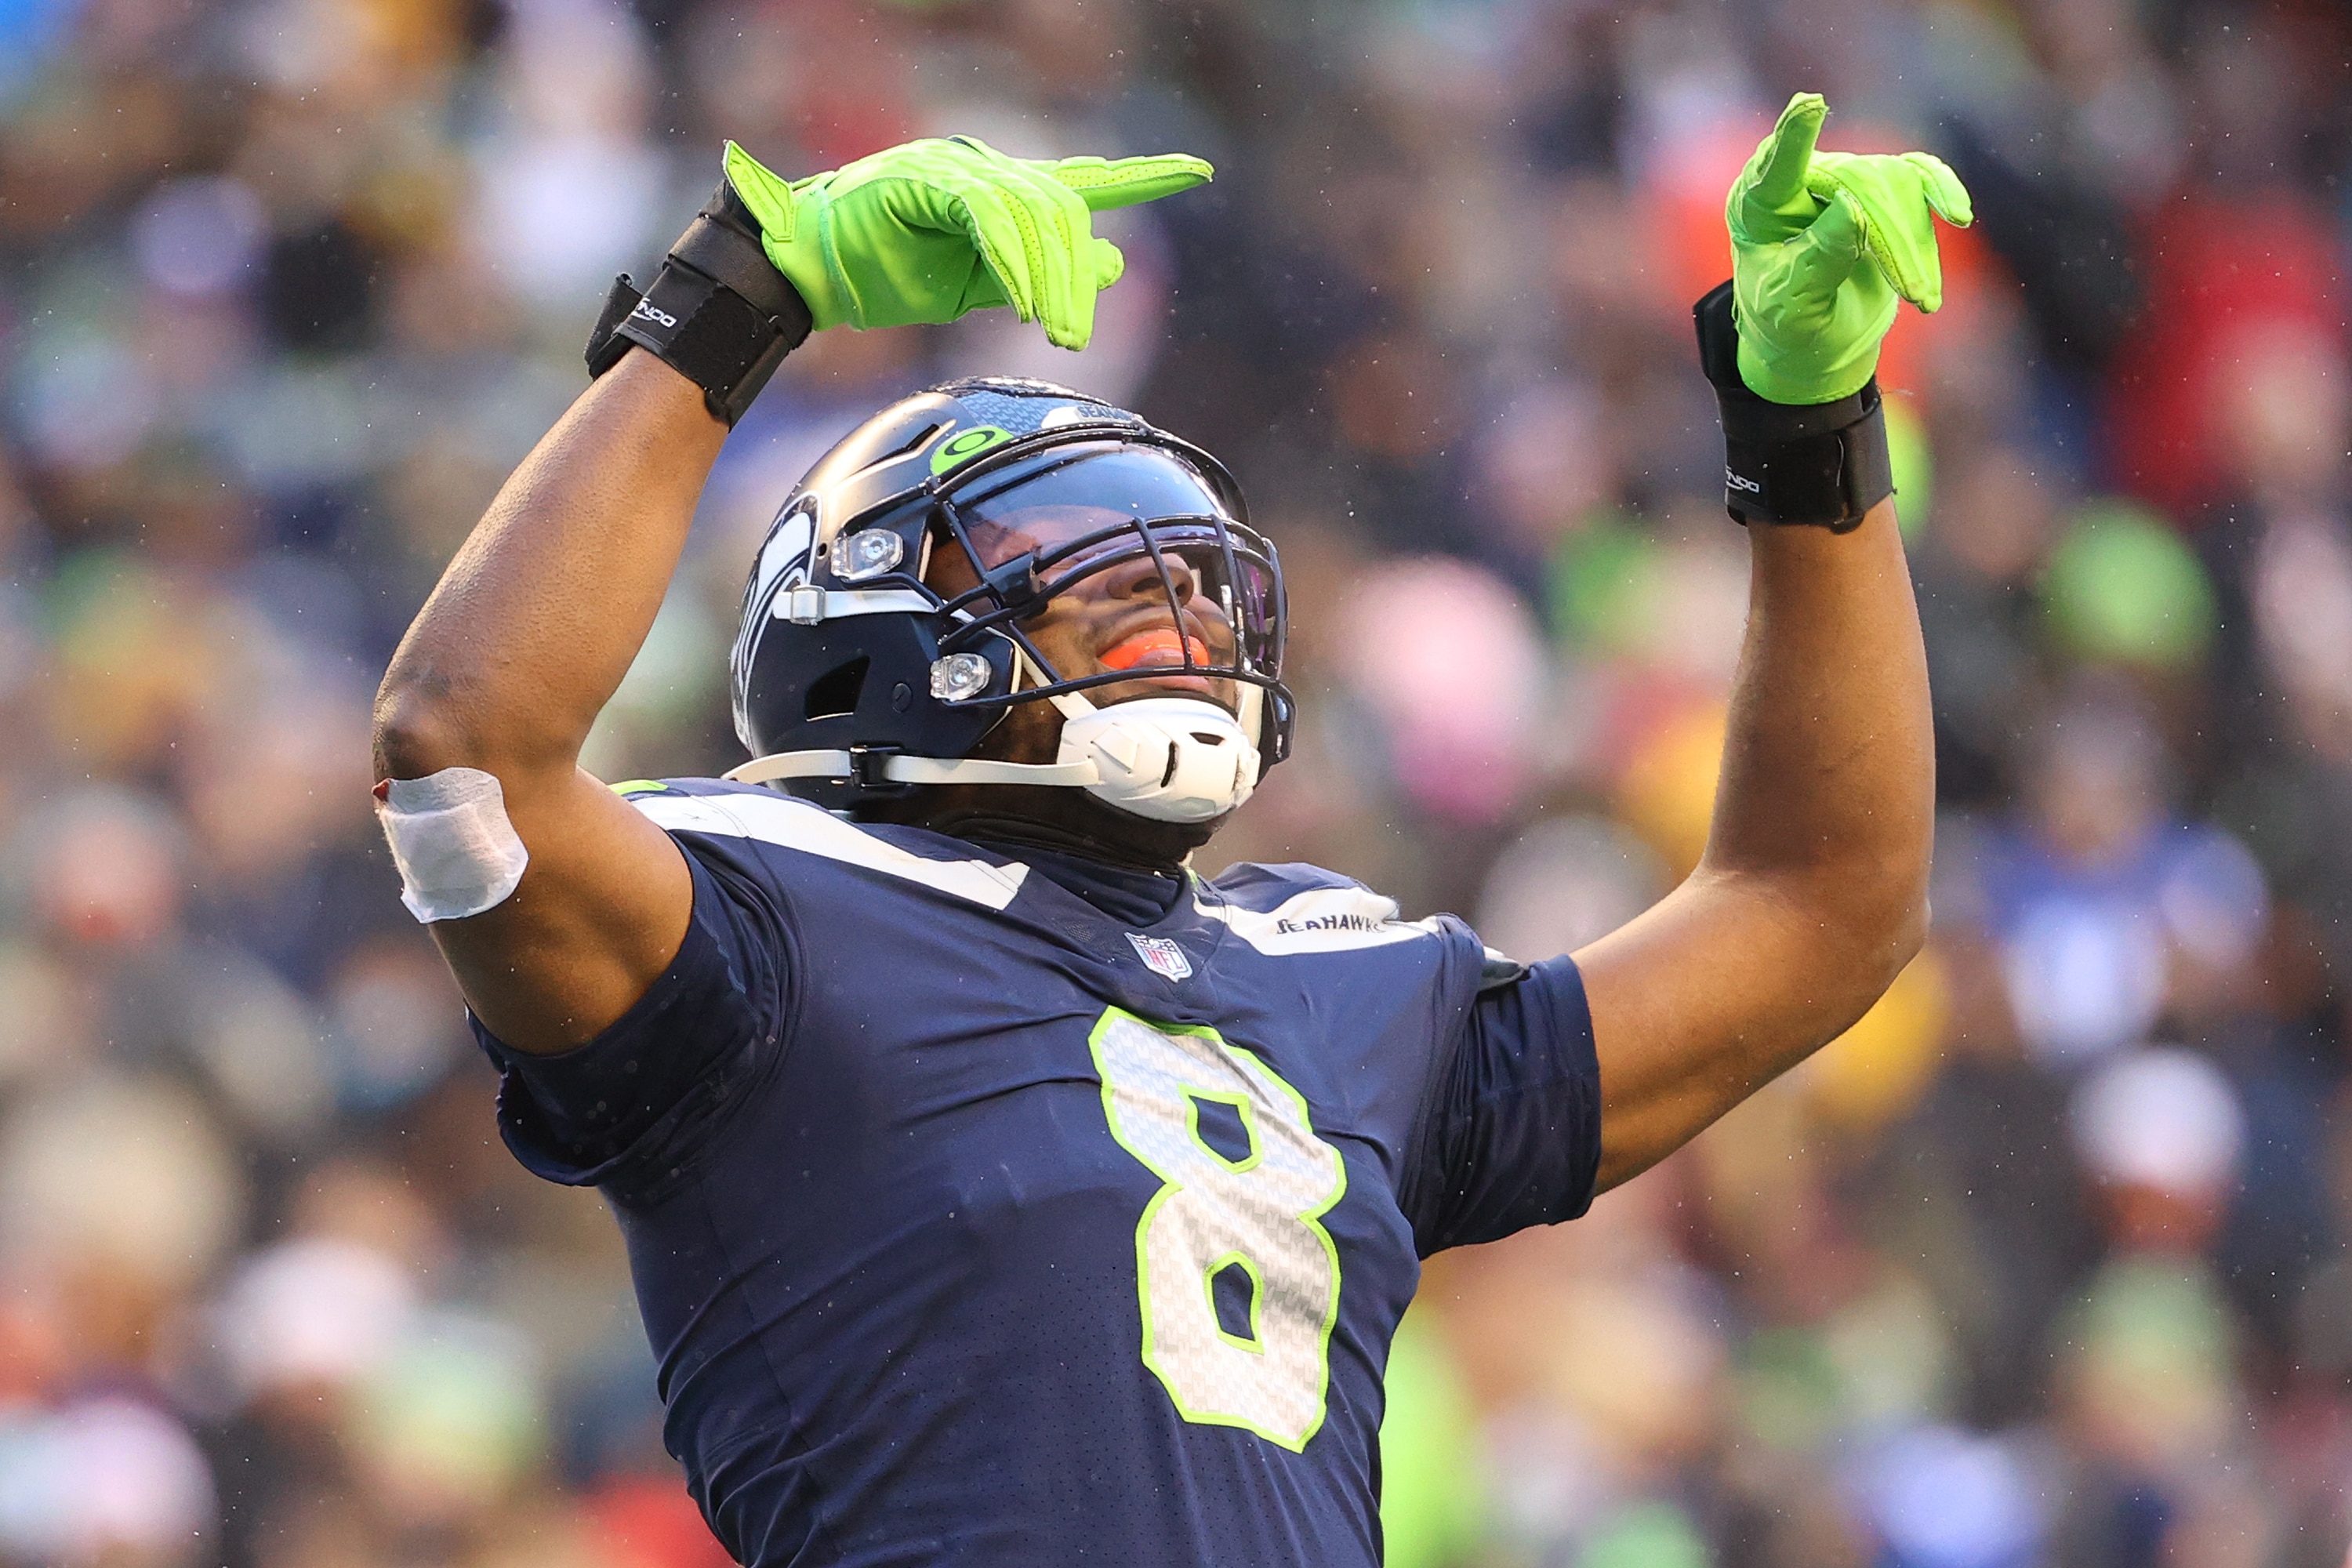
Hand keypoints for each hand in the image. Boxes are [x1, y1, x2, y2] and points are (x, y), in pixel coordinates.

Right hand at [723, 137, 1211, 351]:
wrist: (808, 266)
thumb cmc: (885, 272)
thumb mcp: (977, 285)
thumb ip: (1042, 276)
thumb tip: (1114, 266)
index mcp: (1003, 192)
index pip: (1083, 181)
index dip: (1141, 176)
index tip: (1196, 172)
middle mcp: (987, 169)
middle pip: (1062, 213)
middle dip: (1075, 282)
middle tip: (1073, 340)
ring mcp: (955, 169)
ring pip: (1031, 217)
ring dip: (1047, 283)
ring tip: (1051, 333)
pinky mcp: (923, 181)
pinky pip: (985, 219)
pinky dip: (1008, 263)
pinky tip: (1018, 302)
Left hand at [1728, 93, 1971, 405]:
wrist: (1816, 338)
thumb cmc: (1788, 321)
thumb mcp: (1792, 304)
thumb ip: (1818, 259)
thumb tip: (1852, 207)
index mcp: (1759, 208)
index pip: (1776, 170)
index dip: (1795, 138)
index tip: (1809, 105)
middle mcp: (1799, 182)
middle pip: (1853, 183)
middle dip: (1890, 239)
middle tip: (1915, 292)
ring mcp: (1843, 179)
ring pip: (1893, 184)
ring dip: (1914, 242)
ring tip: (1923, 297)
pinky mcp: (1882, 187)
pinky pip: (1918, 174)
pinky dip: (1941, 193)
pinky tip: (1958, 214)